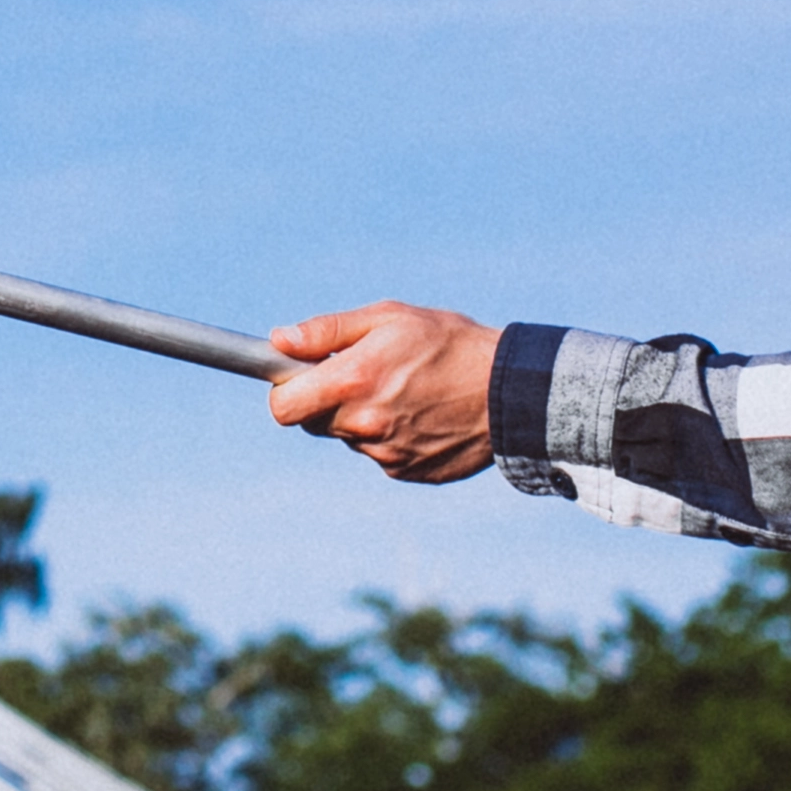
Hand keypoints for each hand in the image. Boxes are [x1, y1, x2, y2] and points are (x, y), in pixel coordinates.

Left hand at [264, 302, 501, 484]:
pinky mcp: (406, 471)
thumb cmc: (448, 343)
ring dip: (363, 416)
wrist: (511, 391)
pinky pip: (380, 452)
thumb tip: (279, 340)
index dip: (285, 391)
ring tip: (405, 390)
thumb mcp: (387, 318)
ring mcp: (385, 453)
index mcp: (352, 383)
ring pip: (350, 436)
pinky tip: (421, 413)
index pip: (283, 407)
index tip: (300, 377)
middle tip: (364, 374)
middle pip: (316, 421)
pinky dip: (391, 435)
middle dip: (328, 399)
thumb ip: (328, 332)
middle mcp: (363, 425)